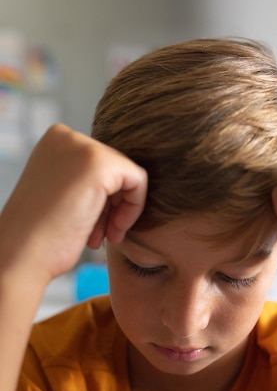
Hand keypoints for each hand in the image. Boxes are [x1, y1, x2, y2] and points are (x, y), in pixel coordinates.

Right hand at [0, 124, 146, 282]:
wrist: (23, 255)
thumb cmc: (42, 236)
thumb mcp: (63, 193)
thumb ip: (86, 178)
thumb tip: (124, 180)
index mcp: (56, 141)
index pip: (101, 163)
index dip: (104, 198)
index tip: (93, 225)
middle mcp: (67, 136)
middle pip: (116, 169)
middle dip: (112, 206)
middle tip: (100, 235)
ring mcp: (82, 147)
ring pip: (128, 176)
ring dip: (119, 212)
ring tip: (102, 237)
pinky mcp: (99, 163)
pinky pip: (138, 181)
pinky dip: (133, 209)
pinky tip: (113, 231)